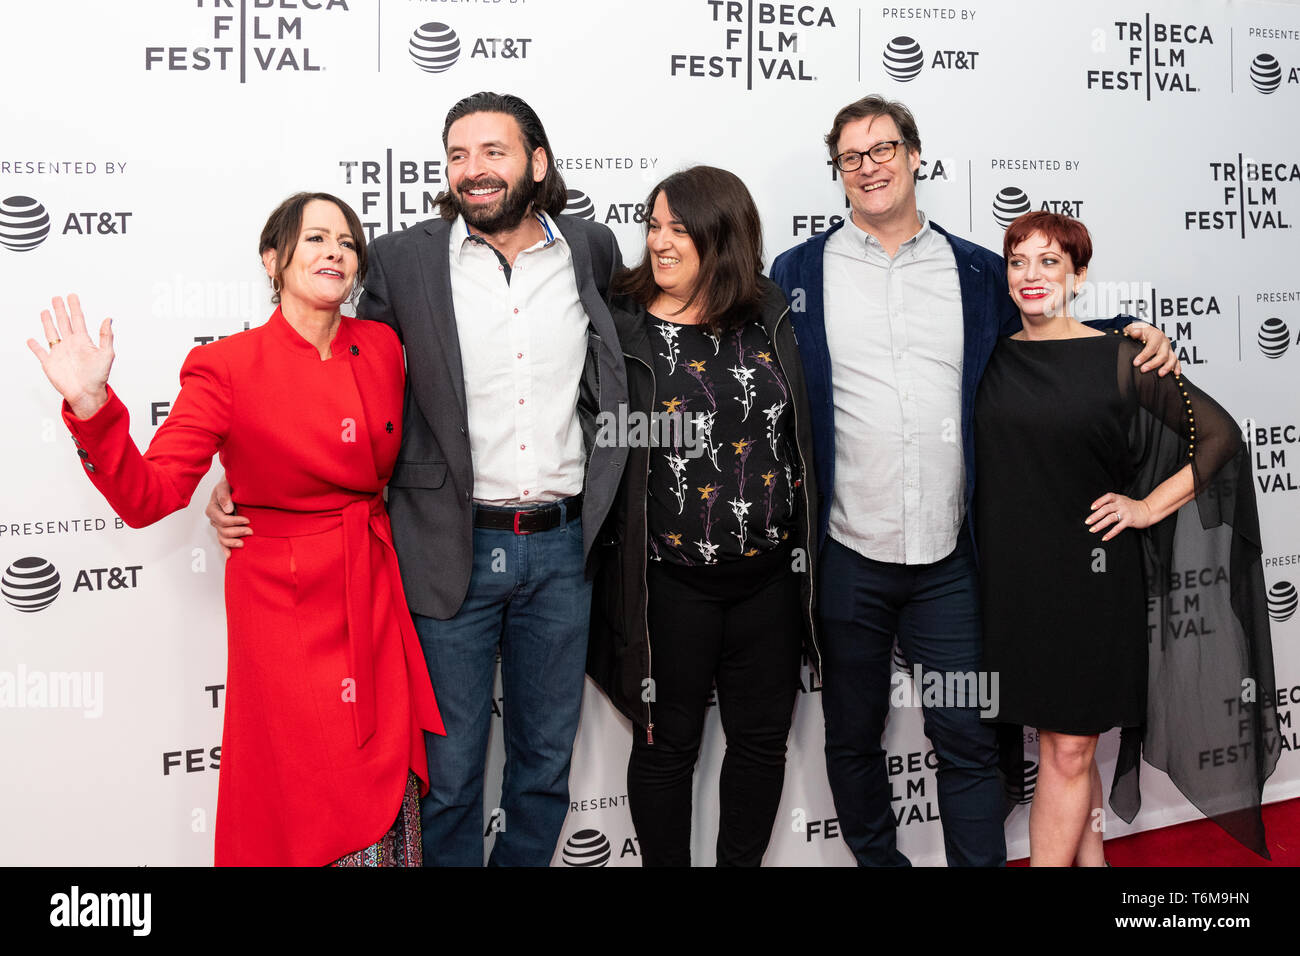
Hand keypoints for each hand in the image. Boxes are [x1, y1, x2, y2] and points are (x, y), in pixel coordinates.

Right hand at [26, 294, 113, 418]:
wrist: (87, 394)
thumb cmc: (98, 377)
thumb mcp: (106, 354)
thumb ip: (106, 336)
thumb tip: (108, 319)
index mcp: (83, 341)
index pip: (78, 320)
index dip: (74, 307)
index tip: (72, 296)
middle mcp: (71, 345)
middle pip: (63, 323)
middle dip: (60, 310)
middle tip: (57, 298)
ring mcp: (60, 353)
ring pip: (52, 333)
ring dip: (48, 322)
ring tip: (45, 311)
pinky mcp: (50, 363)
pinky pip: (40, 352)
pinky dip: (35, 346)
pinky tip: (31, 340)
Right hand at [206, 476, 251, 556]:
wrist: (234, 486)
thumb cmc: (229, 485)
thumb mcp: (225, 485)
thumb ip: (224, 495)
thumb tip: (227, 509)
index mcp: (212, 509)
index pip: (222, 520)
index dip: (234, 521)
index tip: (246, 520)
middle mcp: (214, 519)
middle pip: (223, 530)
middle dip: (237, 532)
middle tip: (250, 531)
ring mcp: (219, 525)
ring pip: (222, 538)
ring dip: (233, 542)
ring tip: (243, 543)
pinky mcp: (224, 529)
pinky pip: (222, 541)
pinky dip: (225, 548)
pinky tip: (229, 555)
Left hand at [1086, 493, 1152, 540]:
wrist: (1148, 510)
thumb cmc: (1132, 506)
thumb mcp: (1122, 500)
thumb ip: (1112, 502)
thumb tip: (1096, 509)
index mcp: (1118, 498)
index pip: (1108, 497)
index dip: (1099, 501)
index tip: (1092, 507)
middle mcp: (1121, 504)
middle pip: (1106, 509)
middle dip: (1095, 516)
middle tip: (1087, 522)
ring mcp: (1125, 512)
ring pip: (1110, 518)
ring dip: (1100, 524)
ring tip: (1092, 530)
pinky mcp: (1129, 520)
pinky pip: (1118, 528)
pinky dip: (1111, 533)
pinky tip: (1105, 537)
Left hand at [1123, 321, 1180, 376]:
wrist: (1145, 330)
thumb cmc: (1139, 330)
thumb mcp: (1133, 328)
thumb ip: (1134, 330)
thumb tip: (1136, 333)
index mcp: (1156, 335)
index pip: (1152, 346)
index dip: (1144, 355)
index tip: (1136, 363)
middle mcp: (1165, 342)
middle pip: (1163, 354)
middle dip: (1154, 363)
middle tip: (1143, 370)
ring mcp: (1169, 348)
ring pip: (1172, 358)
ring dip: (1167, 367)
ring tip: (1160, 374)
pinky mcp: (1171, 354)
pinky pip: (1176, 361)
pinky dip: (1177, 367)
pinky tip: (1175, 373)